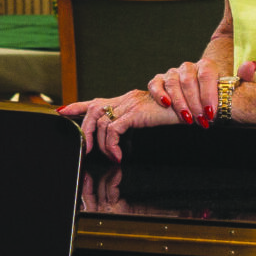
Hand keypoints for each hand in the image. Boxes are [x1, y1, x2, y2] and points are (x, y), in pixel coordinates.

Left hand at [57, 89, 177, 159]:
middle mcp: (126, 99)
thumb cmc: (176, 112)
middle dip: (83, 128)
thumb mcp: (150, 118)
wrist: (193, 105)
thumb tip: (123, 140)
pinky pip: (113, 130)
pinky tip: (120, 155)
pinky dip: (112, 145)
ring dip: (101, 144)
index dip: (78, 106)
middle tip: (86, 148)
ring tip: (111, 157)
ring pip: (100, 122)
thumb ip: (135, 123)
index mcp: (127, 99)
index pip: (97, 100)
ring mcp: (129, 104)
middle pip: (93, 109)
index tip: (62, 111)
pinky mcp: (135, 113)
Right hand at [147, 59, 255, 127]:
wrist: (201, 104)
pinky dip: (159, 93)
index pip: (206, 73)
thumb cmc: (219, 97)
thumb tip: (251, 64)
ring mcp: (173, 74)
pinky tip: (165, 104)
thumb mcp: (235, 88)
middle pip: (188, 79)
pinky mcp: (159, 82)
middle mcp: (188, 67)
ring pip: (172, 82)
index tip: (212, 112)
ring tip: (188, 119)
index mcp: (206, 66)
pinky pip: (155, 83)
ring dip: (180, 103)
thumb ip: (245, 76)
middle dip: (195, 102)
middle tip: (202, 120)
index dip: (208, 93)